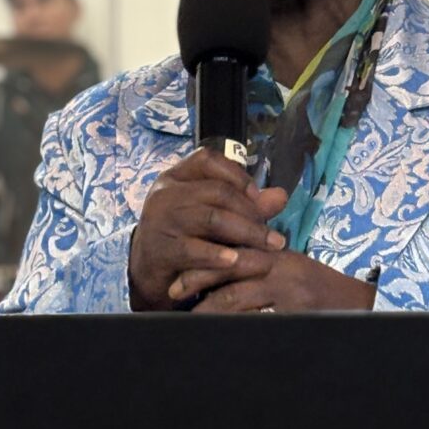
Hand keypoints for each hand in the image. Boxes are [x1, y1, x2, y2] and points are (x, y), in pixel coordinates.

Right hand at [128, 148, 287, 310]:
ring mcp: (160, 220)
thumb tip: (282, 195)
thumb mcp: (211, 214)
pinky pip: (193, 250)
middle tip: (273, 232)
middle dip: (251, 211)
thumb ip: (246, 204)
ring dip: (246, 233)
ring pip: (211, 219)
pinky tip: (237, 261)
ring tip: (270, 247)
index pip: (208, 160)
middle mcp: (165, 193)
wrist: (146, 269)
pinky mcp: (159, 249)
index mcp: (176, 176)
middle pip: (217, 191)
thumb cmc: (185, 234)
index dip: (237, 174)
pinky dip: (218, 255)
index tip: (258, 196)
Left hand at [170, 249, 376, 313]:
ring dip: (206, 309)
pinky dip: (232, 324)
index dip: (203, 261)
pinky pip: (253, 320)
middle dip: (196, 280)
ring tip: (188, 317)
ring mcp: (285, 290)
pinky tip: (217, 330)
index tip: (179, 274)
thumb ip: (258, 265)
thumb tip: (221, 272)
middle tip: (172, 292)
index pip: (230, 250)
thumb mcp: (289, 269)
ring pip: (234, 297)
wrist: (356, 305)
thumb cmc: (317, 290)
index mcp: (274, 253)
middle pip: (226, 270)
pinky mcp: (291, 312)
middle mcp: (278, 266)